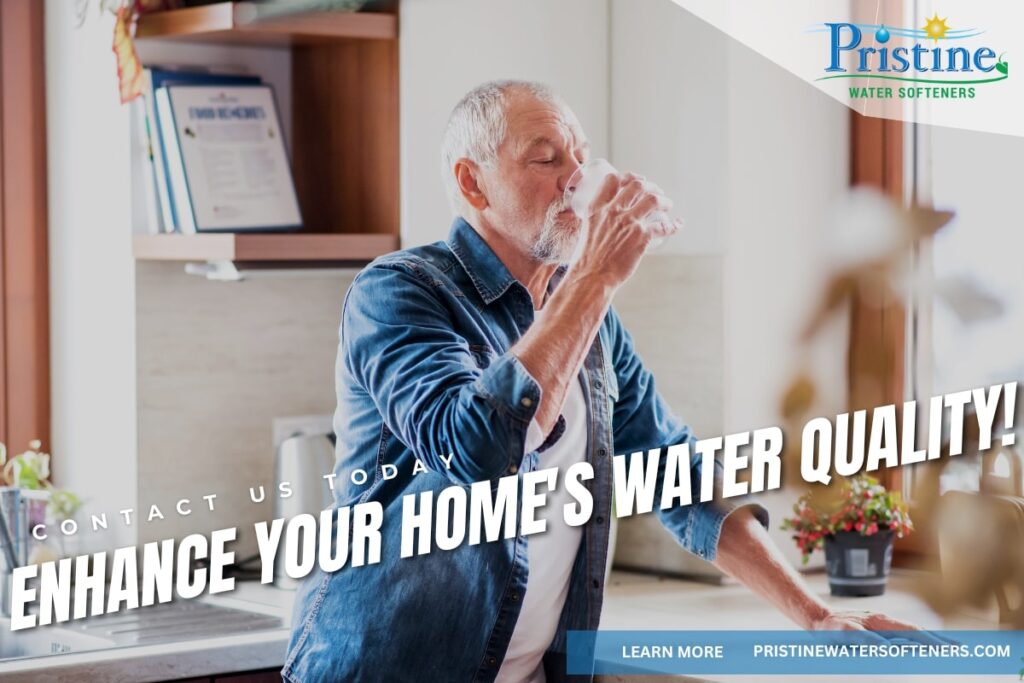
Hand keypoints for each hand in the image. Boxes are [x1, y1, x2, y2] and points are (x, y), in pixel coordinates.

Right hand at [569, 172, 678, 288]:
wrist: (591, 277)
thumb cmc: (586, 260)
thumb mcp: (586, 231)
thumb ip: (597, 222)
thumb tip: (605, 222)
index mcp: (596, 209)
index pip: (612, 180)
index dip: (627, 177)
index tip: (636, 180)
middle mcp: (613, 211)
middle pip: (636, 186)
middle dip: (650, 186)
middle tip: (656, 191)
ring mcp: (629, 223)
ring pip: (653, 200)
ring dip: (664, 200)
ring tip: (667, 204)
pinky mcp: (642, 237)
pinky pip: (663, 226)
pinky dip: (673, 225)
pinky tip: (678, 224)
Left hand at [811, 609, 952, 646]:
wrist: (818, 619)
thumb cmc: (830, 628)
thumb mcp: (845, 633)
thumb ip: (866, 641)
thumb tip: (888, 649)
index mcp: (880, 622)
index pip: (913, 633)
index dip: (932, 641)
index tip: (950, 648)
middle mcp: (885, 622)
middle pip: (918, 632)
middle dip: (939, 640)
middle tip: (961, 649)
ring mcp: (883, 625)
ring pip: (912, 634)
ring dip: (932, 641)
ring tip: (951, 648)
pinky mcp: (880, 630)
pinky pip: (903, 636)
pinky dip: (918, 640)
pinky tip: (926, 646)